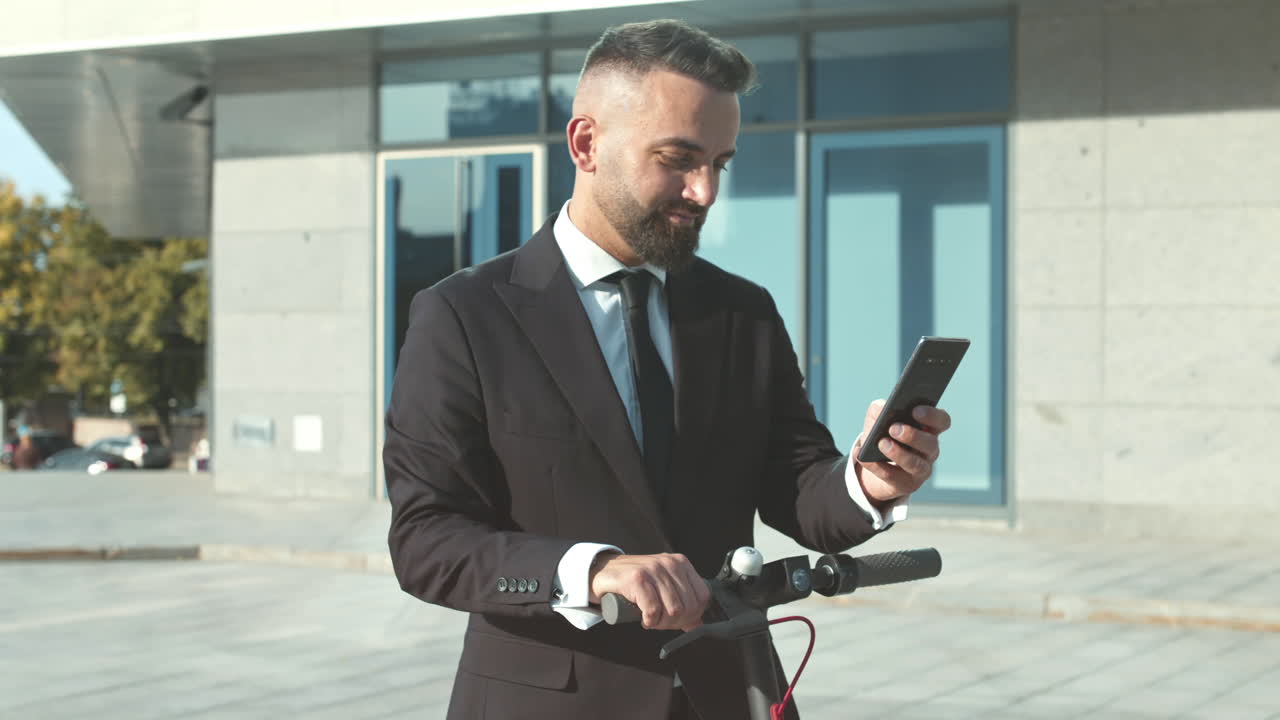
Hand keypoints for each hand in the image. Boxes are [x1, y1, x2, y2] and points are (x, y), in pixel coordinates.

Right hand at [588, 553, 709, 630]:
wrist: (603, 571)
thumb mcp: (662, 587)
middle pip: (688, 607)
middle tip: (660, 622)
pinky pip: (653, 610)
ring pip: (673, 610)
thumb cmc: (635, 582)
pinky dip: (649, 621)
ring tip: (651, 620)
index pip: (702, 596)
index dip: (691, 615)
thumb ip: (681, 602)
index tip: (676, 619)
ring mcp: (653, 569)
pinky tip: (643, 618)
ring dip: (661, 623)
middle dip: (674, 622)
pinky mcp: (637, 579)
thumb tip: (697, 624)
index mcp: (680, 563)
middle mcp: (669, 563)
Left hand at [853, 399, 951, 505]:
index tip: (915, 410)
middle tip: (894, 428)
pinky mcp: (906, 484)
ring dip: (898, 453)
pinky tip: (862, 457)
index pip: (942, 421)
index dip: (932, 416)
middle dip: (913, 436)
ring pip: (915, 464)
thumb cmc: (882, 433)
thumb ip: (880, 410)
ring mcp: (921, 469)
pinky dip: (876, 466)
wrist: (874, 462)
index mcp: (928, 429)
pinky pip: (892, 476)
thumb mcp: (878, 419)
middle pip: (930, 443)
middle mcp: (929, 450)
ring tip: (881, 443)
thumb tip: (880, 410)